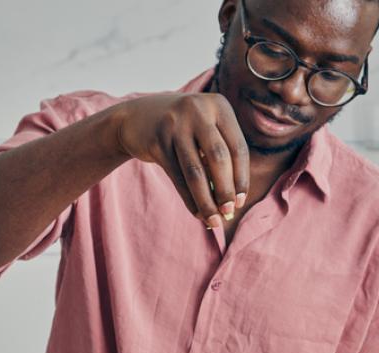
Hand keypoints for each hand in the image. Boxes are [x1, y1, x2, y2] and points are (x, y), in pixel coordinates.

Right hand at [116, 93, 249, 228]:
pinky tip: (196, 213)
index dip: (241, 178)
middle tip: (228, 213)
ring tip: (213, 221)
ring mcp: (175, 124)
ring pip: (195, 171)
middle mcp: (198, 111)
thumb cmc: (182, 129)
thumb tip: (233, 200)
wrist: (136, 117)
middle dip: (225, 190)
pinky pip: (177, 176)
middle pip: (219, 158)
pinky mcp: (157, 140)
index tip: (240, 202)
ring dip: (206, 200)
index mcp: (219, 106)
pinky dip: (189, 199)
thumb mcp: (205, 129)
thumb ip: (221, 155)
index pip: (238, 148)